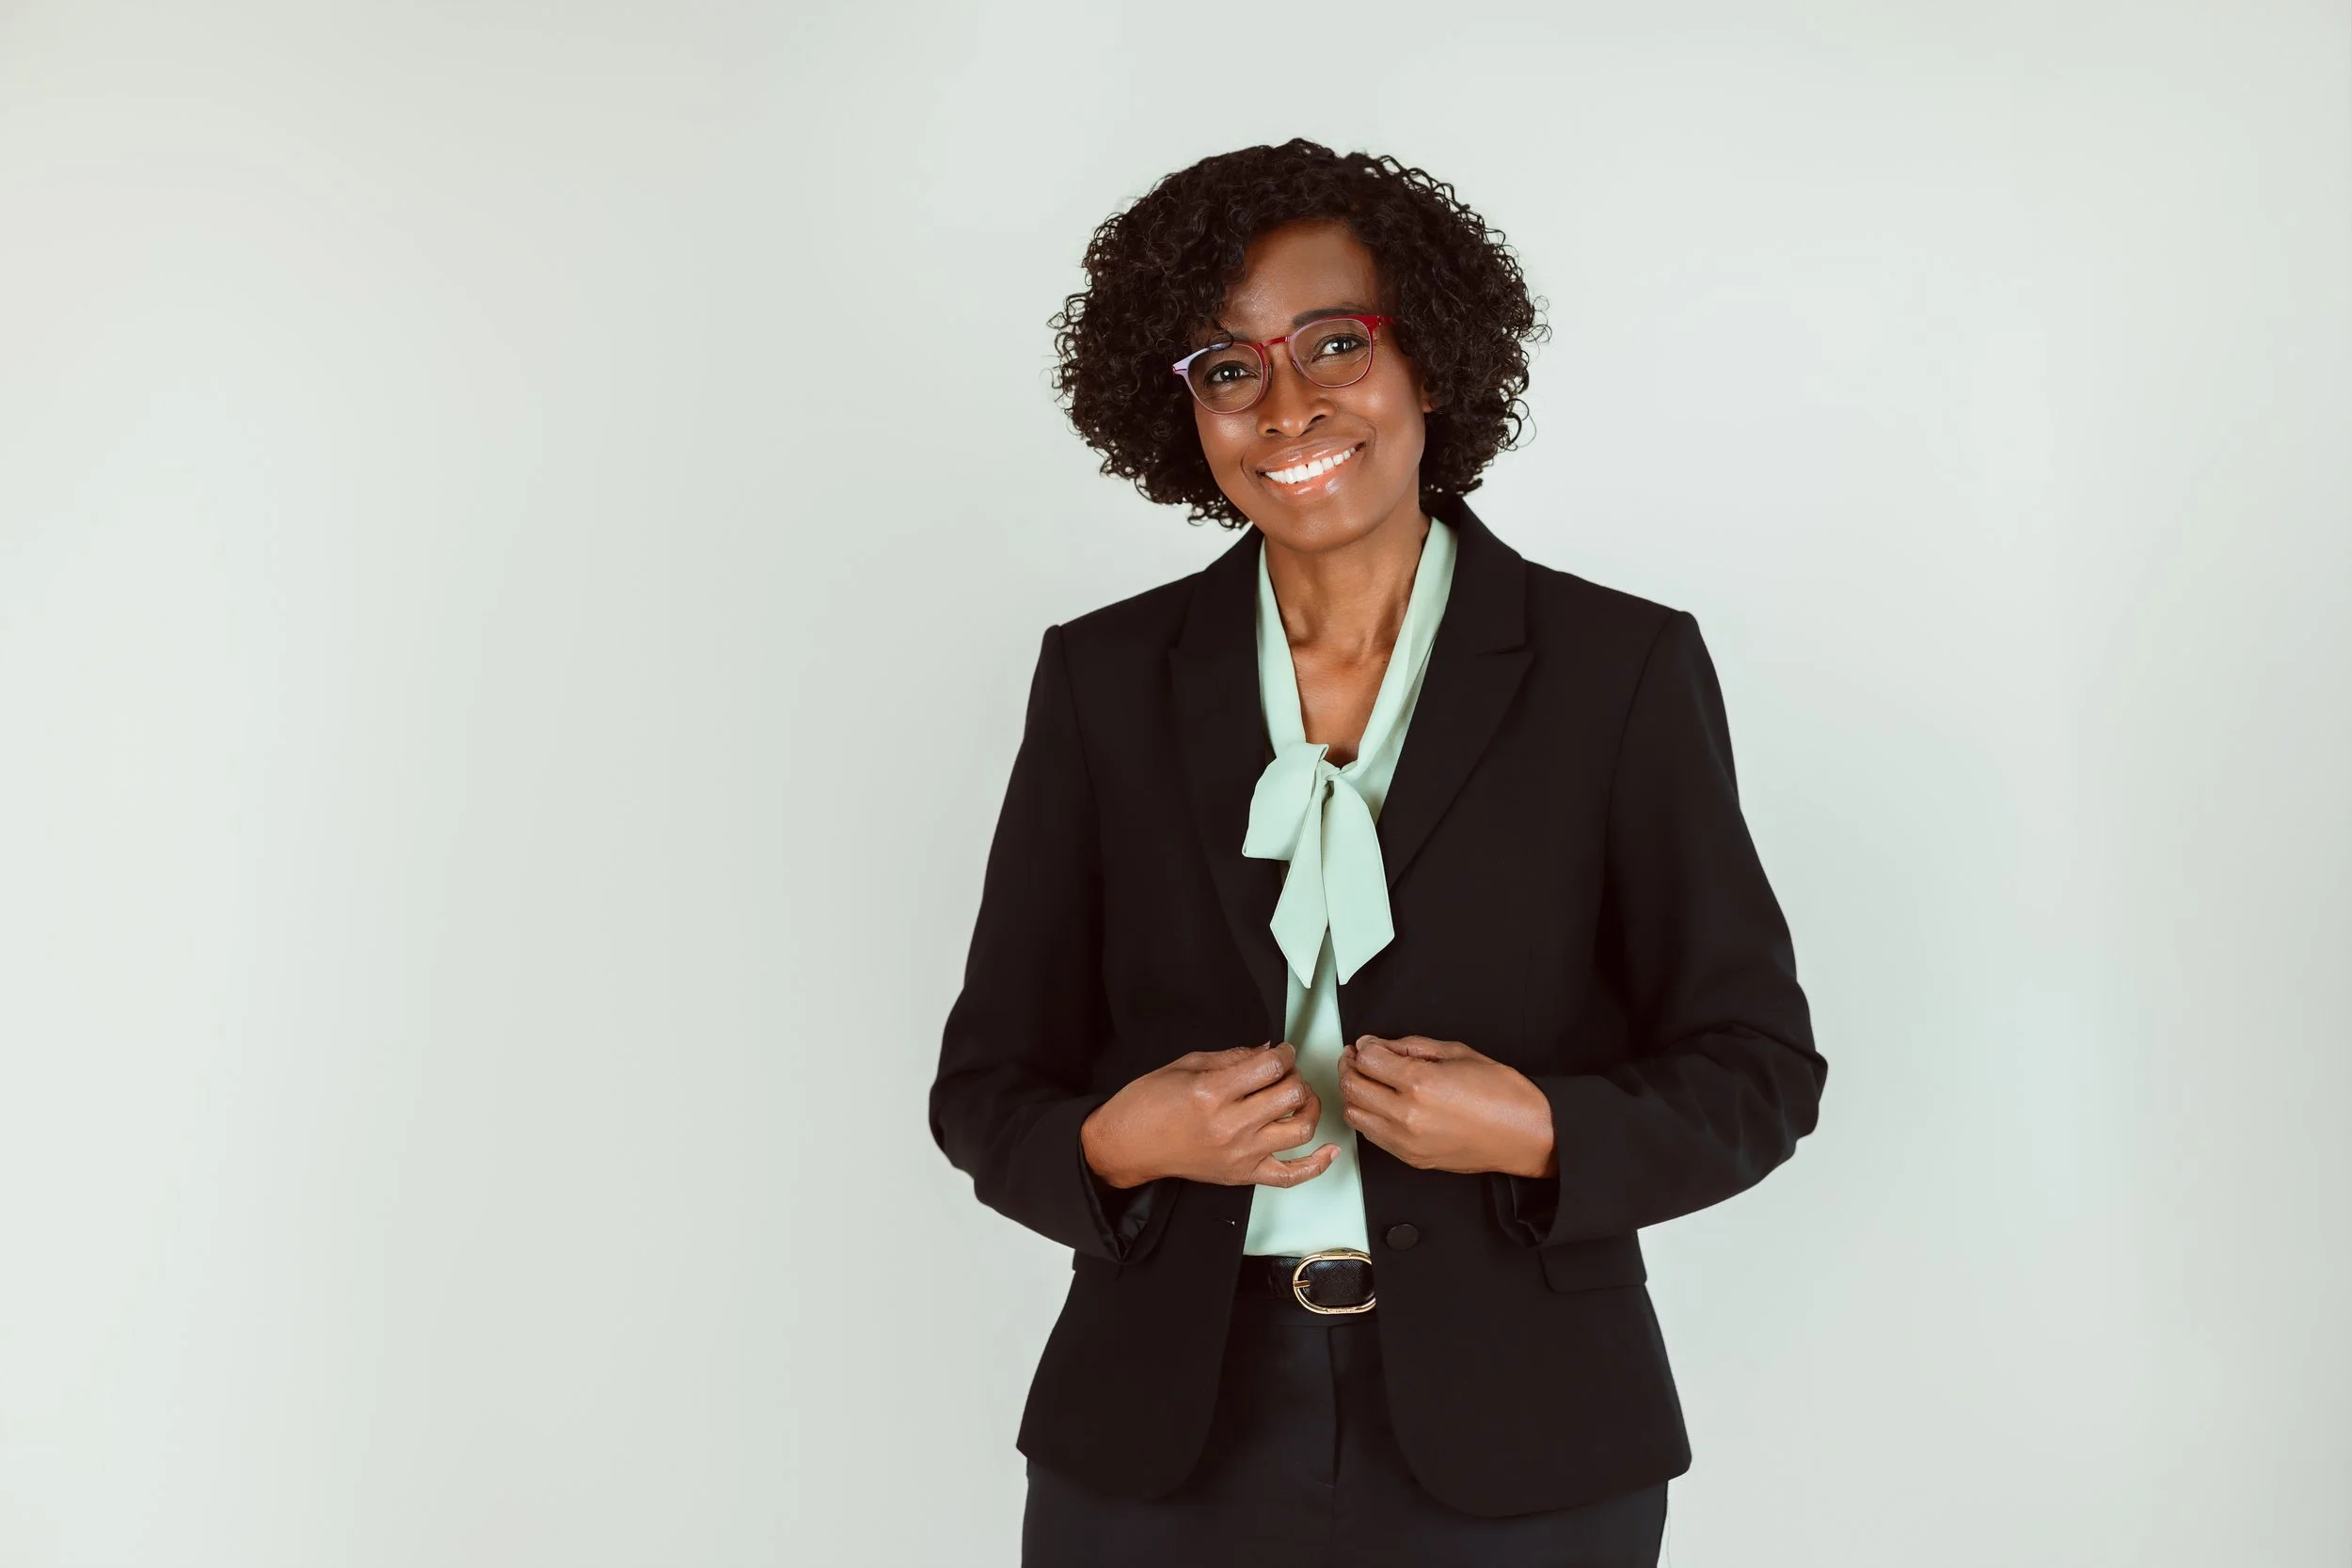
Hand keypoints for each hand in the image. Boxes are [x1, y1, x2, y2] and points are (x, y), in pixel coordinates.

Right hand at [1081, 1042, 1339, 1189]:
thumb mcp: (1186, 1065)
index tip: (1281, 1051)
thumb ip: (1232, 1057)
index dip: (1283, 1052)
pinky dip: (1316, 1165)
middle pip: (1290, 1095)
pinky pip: (1290, 1176)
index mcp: (1212, 1092)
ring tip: (1299, 1098)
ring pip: (1300, 1130)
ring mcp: (1239, 1154)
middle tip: (1284, 1072)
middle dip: (1294, 1076)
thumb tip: (1267, 1051)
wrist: (1127, 1146)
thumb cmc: (1147, 1104)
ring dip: (1308, 1107)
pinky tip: (1331, 1150)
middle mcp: (1230, 1125)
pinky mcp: (1242, 1175)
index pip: (1270, 1066)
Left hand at [1338, 1034, 1557, 1177]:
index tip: (1366, 1044)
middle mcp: (1408, 1115)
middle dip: (1350, 1067)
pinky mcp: (1411, 1159)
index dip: (1362, 1047)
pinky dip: (1368, 1117)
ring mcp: (1407, 1141)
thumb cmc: (1502, 1094)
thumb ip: (1410, 1048)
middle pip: (1353, 1087)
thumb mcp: (1457, 1053)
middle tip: (1358, 1058)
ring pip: (1354, 1115)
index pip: (1366, 1061)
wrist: (1527, 1135)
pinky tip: (1381, 1104)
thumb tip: (1378, 1045)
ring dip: (1355, 1094)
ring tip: (1369, 1081)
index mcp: (1421, 1084)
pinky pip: (1372, 1136)